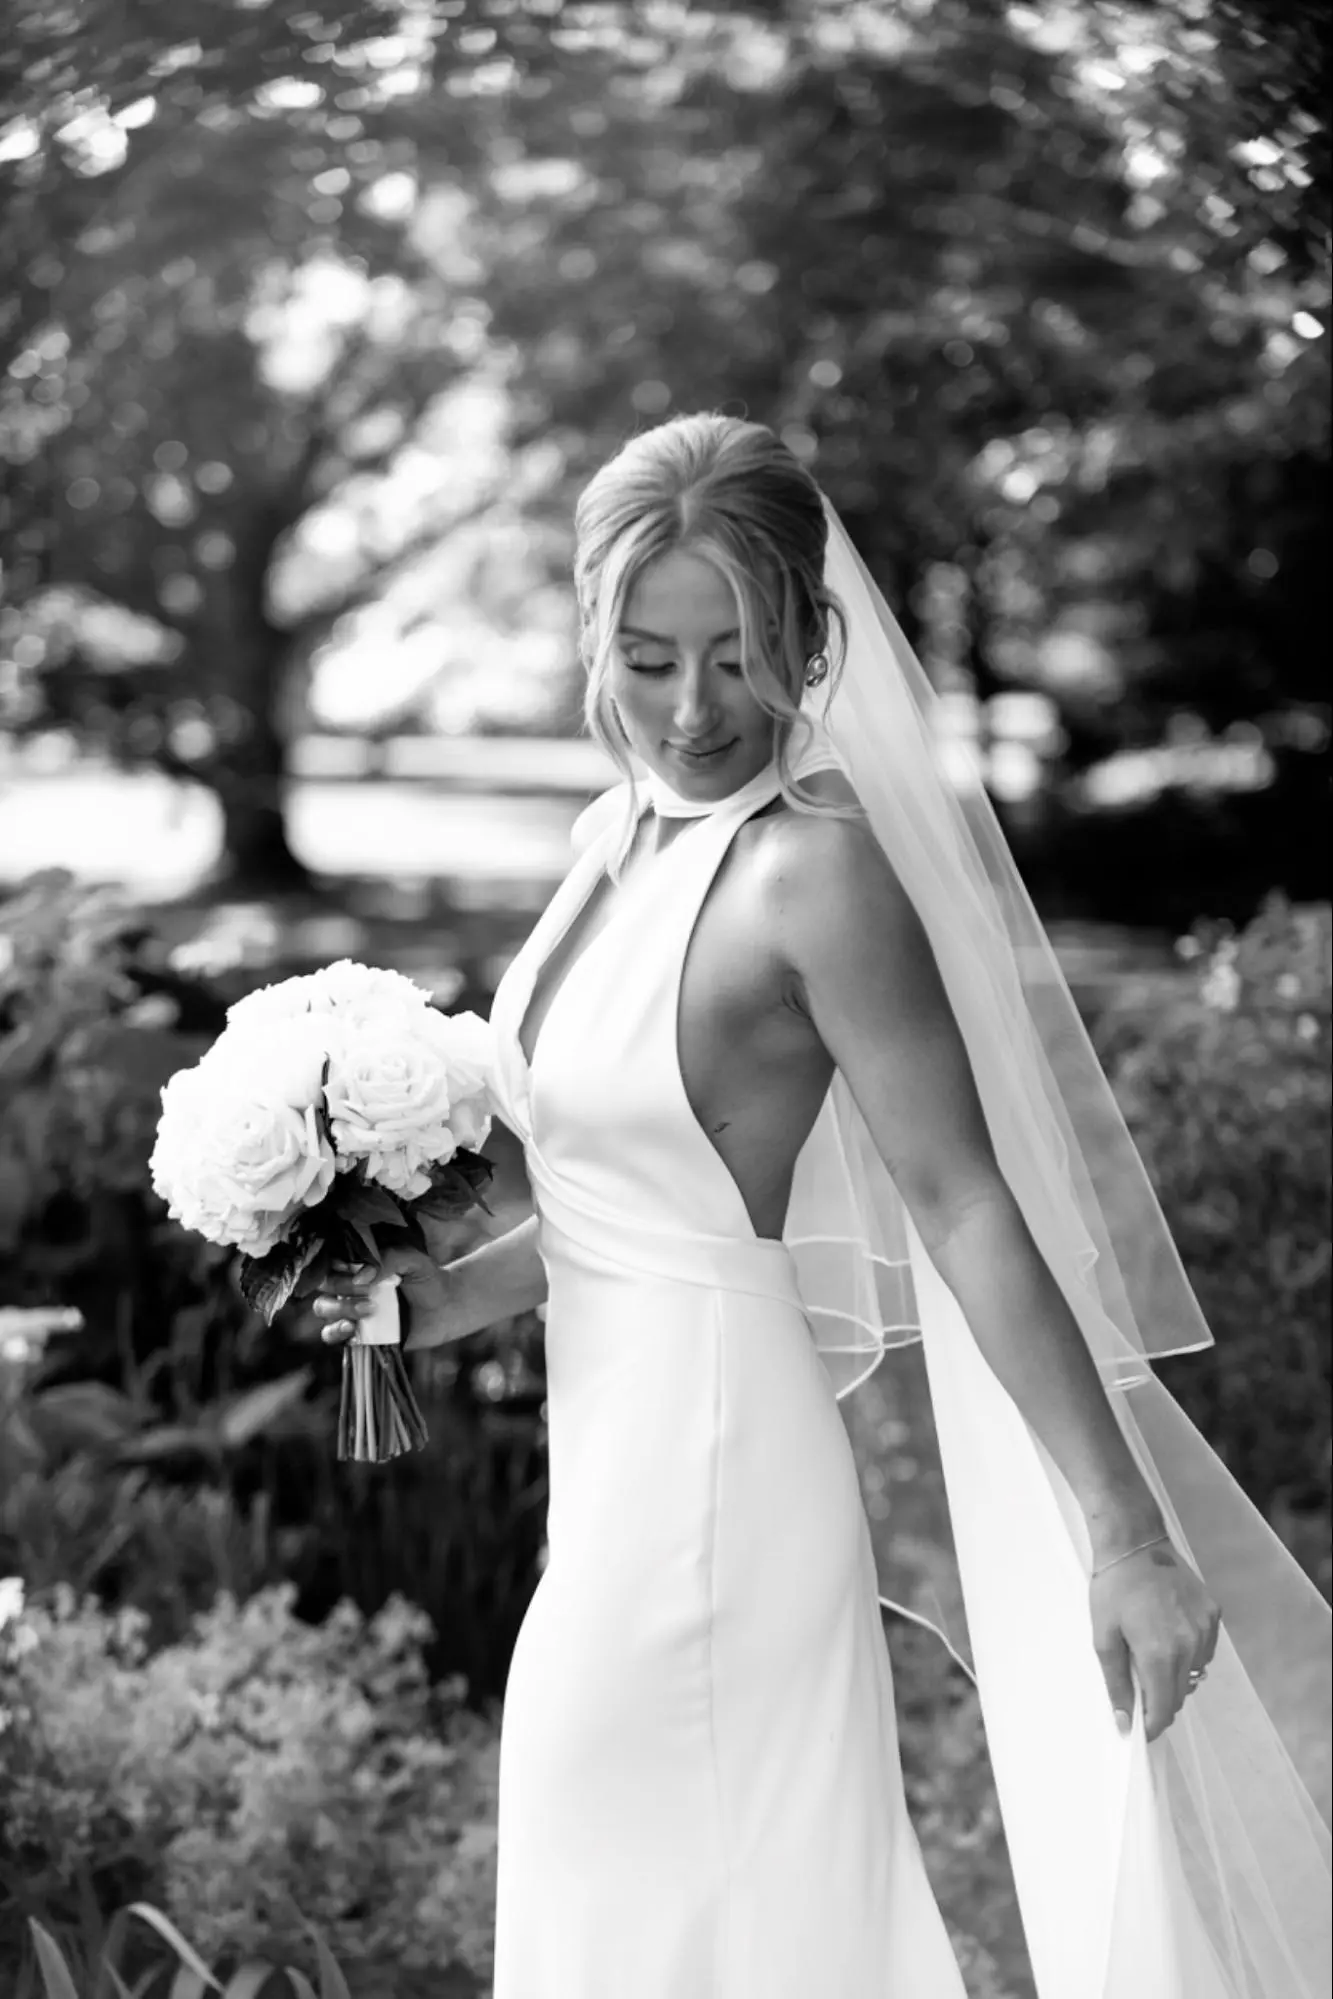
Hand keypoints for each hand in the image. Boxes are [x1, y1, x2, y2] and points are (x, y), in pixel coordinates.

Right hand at [307, 1245, 452, 1350]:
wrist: (446, 1309)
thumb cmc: (428, 1279)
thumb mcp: (413, 1259)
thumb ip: (388, 1259)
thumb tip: (360, 1277)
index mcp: (359, 1265)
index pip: (331, 1261)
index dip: (337, 1266)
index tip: (356, 1271)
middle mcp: (349, 1286)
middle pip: (324, 1285)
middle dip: (342, 1288)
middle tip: (370, 1292)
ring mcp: (350, 1310)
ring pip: (323, 1308)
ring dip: (339, 1309)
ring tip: (369, 1310)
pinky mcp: (355, 1334)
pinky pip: (330, 1335)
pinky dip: (335, 1332)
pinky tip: (352, 1329)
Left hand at [1091, 1538, 1220, 1742]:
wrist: (1135, 1542)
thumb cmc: (1113, 1588)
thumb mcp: (1103, 1636)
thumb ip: (1116, 1683)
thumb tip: (1123, 1722)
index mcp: (1159, 1653)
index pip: (1163, 1709)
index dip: (1151, 1725)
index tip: (1139, 1728)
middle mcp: (1189, 1645)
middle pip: (1179, 1696)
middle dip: (1160, 1701)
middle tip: (1139, 1687)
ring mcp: (1205, 1629)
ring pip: (1194, 1674)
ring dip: (1175, 1676)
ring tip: (1152, 1654)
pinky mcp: (1214, 1614)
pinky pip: (1204, 1650)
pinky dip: (1188, 1653)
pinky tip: (1169, 1635)